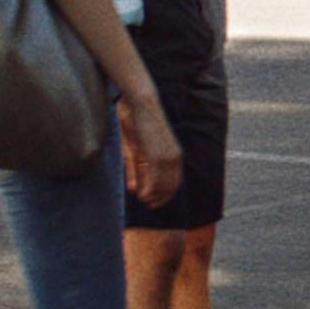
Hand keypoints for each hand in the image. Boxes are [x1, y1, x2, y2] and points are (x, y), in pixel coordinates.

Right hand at [118, 95, 184, 209]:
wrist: (141, 104)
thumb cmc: (137, 122)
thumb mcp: (136, 149)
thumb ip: (136, 170)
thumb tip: (134, 189)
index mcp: (174, 154)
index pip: (174, 182)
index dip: (165, 194)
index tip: (154, 201)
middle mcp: (175, 158)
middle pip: (171, 187)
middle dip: (160, 198)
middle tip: (149, 204)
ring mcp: (168, 158)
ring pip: (164, 186)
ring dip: (154, 196)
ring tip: (145, 201)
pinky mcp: (158, 156)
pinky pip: (156, 179)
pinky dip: (149, 190)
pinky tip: (142, 195)